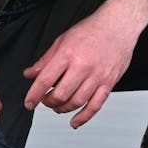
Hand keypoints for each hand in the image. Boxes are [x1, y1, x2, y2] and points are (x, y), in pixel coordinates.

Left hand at [22, 0, 147, 128]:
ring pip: (77, 102)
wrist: (118, 25)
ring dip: (63, 109)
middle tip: (46, 101)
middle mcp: (82, 66)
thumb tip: (30, 74)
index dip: (34, 95)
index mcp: (67, 54)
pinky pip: (96, 105)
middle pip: (60, 94)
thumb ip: (45, 60)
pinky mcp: (109, 83)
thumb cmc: (91, 31)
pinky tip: (75, 121)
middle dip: (49, 102)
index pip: (45, 80)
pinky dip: (84, 117)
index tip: (29, 103)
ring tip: (58, 107)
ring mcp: (97, 76)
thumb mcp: (62, 40)